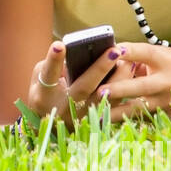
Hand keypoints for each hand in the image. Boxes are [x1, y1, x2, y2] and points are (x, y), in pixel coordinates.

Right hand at [26, 42, 143, 130]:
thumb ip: (54, 65)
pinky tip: (130, 74)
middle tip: (114, 50)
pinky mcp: (93, 123)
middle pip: (83, 88)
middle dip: (100, 68)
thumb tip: (81, 54)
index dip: (54, 60)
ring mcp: (79, 119)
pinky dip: (122, 90)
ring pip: (103, 99)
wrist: (49, 126)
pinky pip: (112, 107)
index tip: (60, 44)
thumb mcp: (39, 79)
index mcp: (43, 95)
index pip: (49, 74)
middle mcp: (62, 109)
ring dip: (118, 79)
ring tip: (128, 60)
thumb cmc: (45, 93)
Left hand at [92, 42, 170, 121]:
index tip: (113, 51)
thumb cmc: (166, 62)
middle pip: (143, 86)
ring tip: (98, 115)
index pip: (146, 52)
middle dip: (121, 90)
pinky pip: (141, 119)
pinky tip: (106, 123)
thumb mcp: (154, 53)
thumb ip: (132, 54)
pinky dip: (123, 121)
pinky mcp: (165, 115)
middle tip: (99, 92)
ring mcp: (167, 101)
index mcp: (163, 60)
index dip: (130, 52)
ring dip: (118, 112)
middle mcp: (167, 81)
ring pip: (140, 108)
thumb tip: (104, 56)